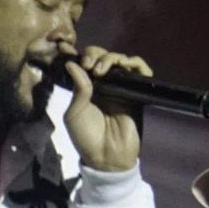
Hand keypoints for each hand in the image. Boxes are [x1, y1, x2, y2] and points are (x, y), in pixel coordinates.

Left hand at [62, 44, 152, 171]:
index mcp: (86, 87)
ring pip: (120, 59)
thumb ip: (78, 88)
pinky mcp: (137, 92)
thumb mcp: (74, 113)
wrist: (107, 156)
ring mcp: (121, 87)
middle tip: (89, 65)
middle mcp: (104, 84)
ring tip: (101, 70)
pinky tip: (124, 65)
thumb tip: (72, 63)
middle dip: (94, 54)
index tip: (67, 51)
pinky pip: (141, 70)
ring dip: (111, 58)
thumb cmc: (86, 137)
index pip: (84, 63)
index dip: (78, 54)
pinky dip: (135, 62)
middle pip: (102, 56)